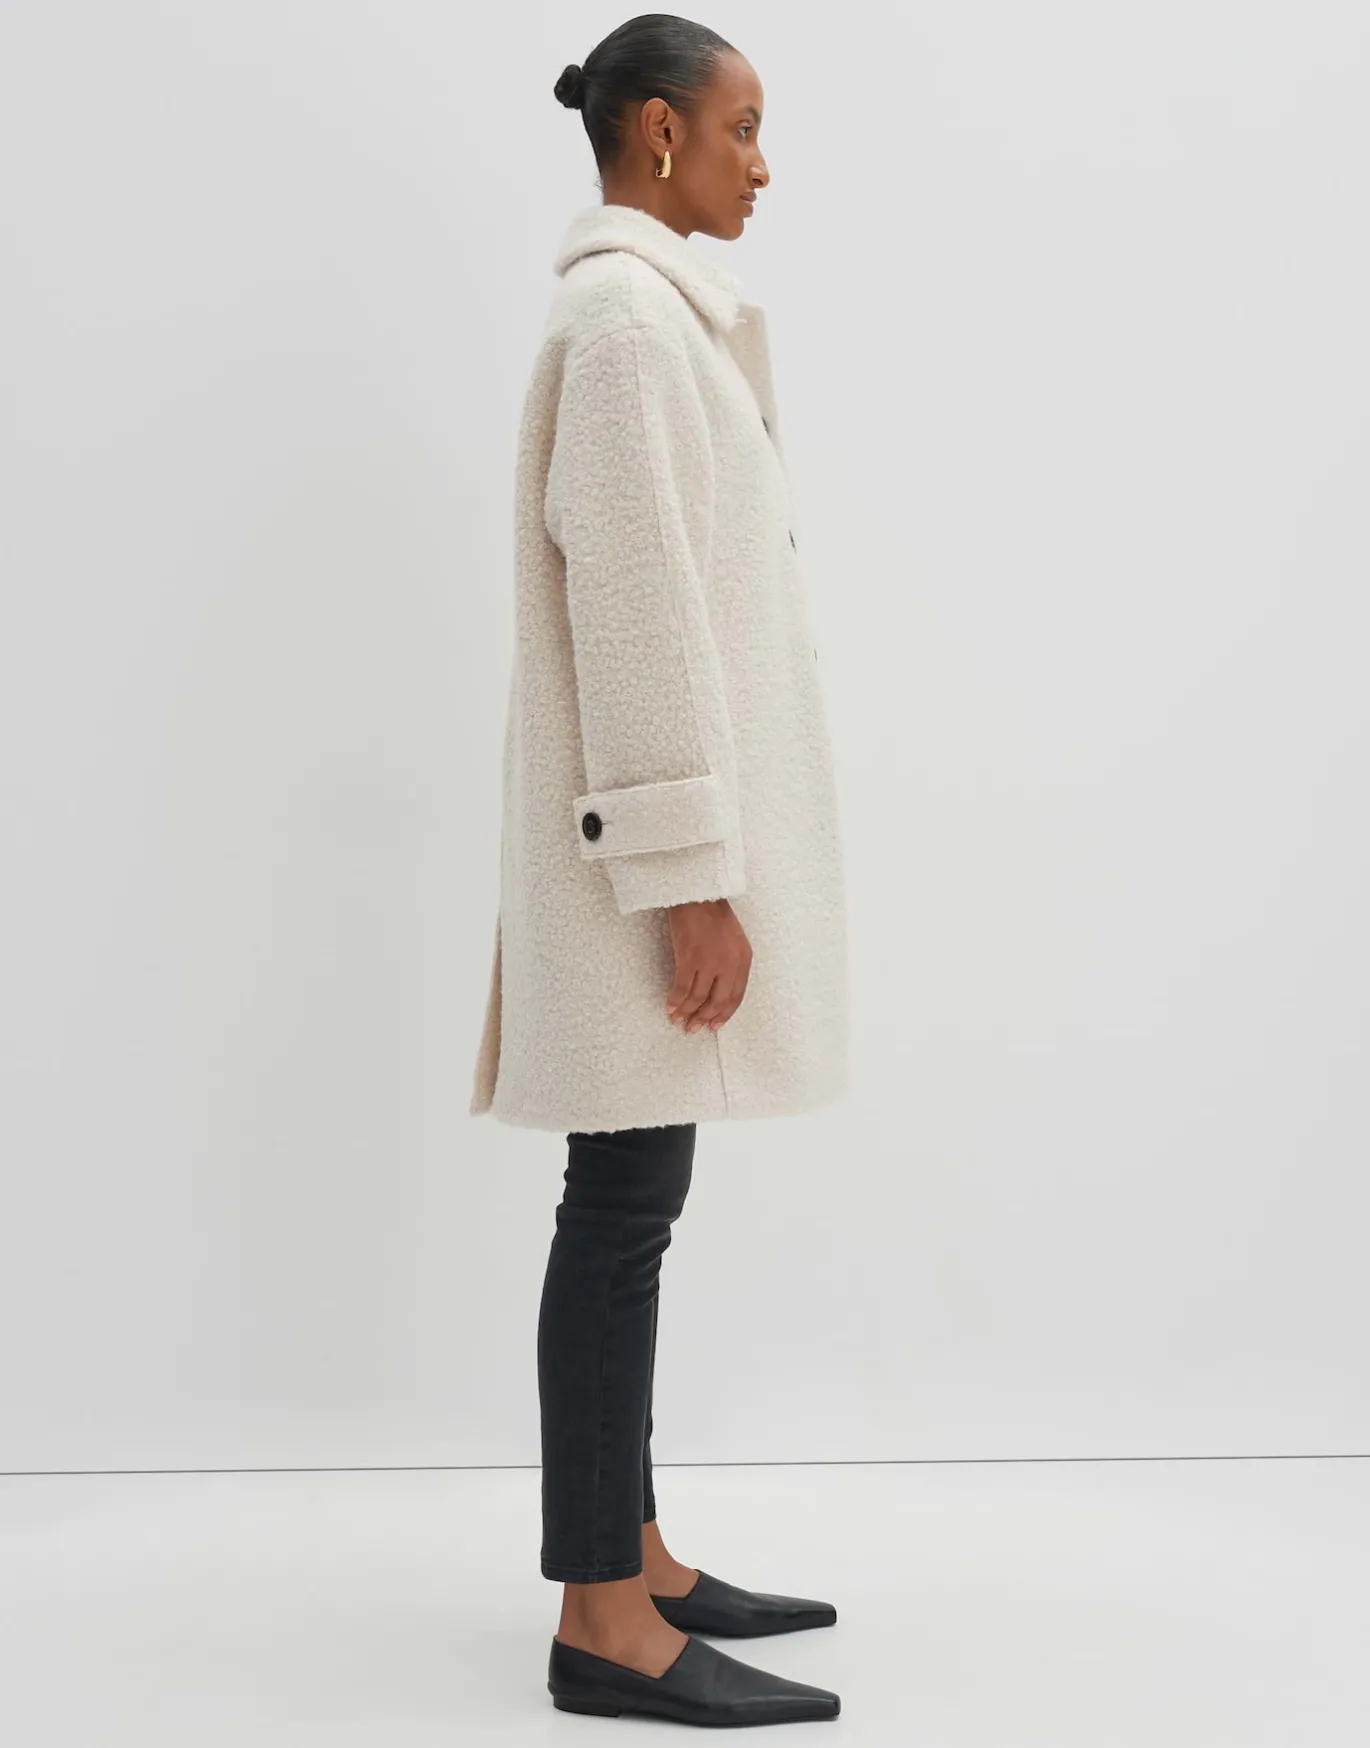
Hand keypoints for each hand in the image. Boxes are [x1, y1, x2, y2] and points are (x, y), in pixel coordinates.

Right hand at [664, 898, 752, 1032]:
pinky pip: (682, 988)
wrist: (697, 893)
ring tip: (678, 1021)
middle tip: (693, 1028)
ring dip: (687, 1013)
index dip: (724, 1014)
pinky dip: (675, 1000)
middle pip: (717, 1001)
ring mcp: (710, 962)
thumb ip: (730, 962)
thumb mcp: (733, 938)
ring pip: (698, 998)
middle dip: (704, 1018)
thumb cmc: (712, 912)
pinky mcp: (689, 958)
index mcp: (744, 959)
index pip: (736, 996)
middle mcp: (729, 963)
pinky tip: (670, 1007)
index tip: (714, 1025)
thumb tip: (718, 988)